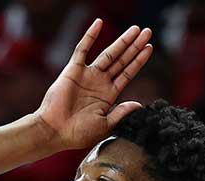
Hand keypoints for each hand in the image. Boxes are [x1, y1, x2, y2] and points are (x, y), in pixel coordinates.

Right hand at [32, 19, 152, 152]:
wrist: (55, 131)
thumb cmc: (78, 133)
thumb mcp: (105, 125)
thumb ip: (121, 113)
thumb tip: (138, 104)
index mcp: (108, 95)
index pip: (127, 73)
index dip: (139, 60)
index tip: (149, 48)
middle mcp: (99, 82)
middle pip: (122, 60)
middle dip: (135, 46)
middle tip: (148, 32)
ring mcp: (87, 75)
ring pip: (108, 53)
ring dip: (122, 41)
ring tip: (136, 29)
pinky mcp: (73, 70)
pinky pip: (82, 49)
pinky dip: (90, 36)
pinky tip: (99, 23)